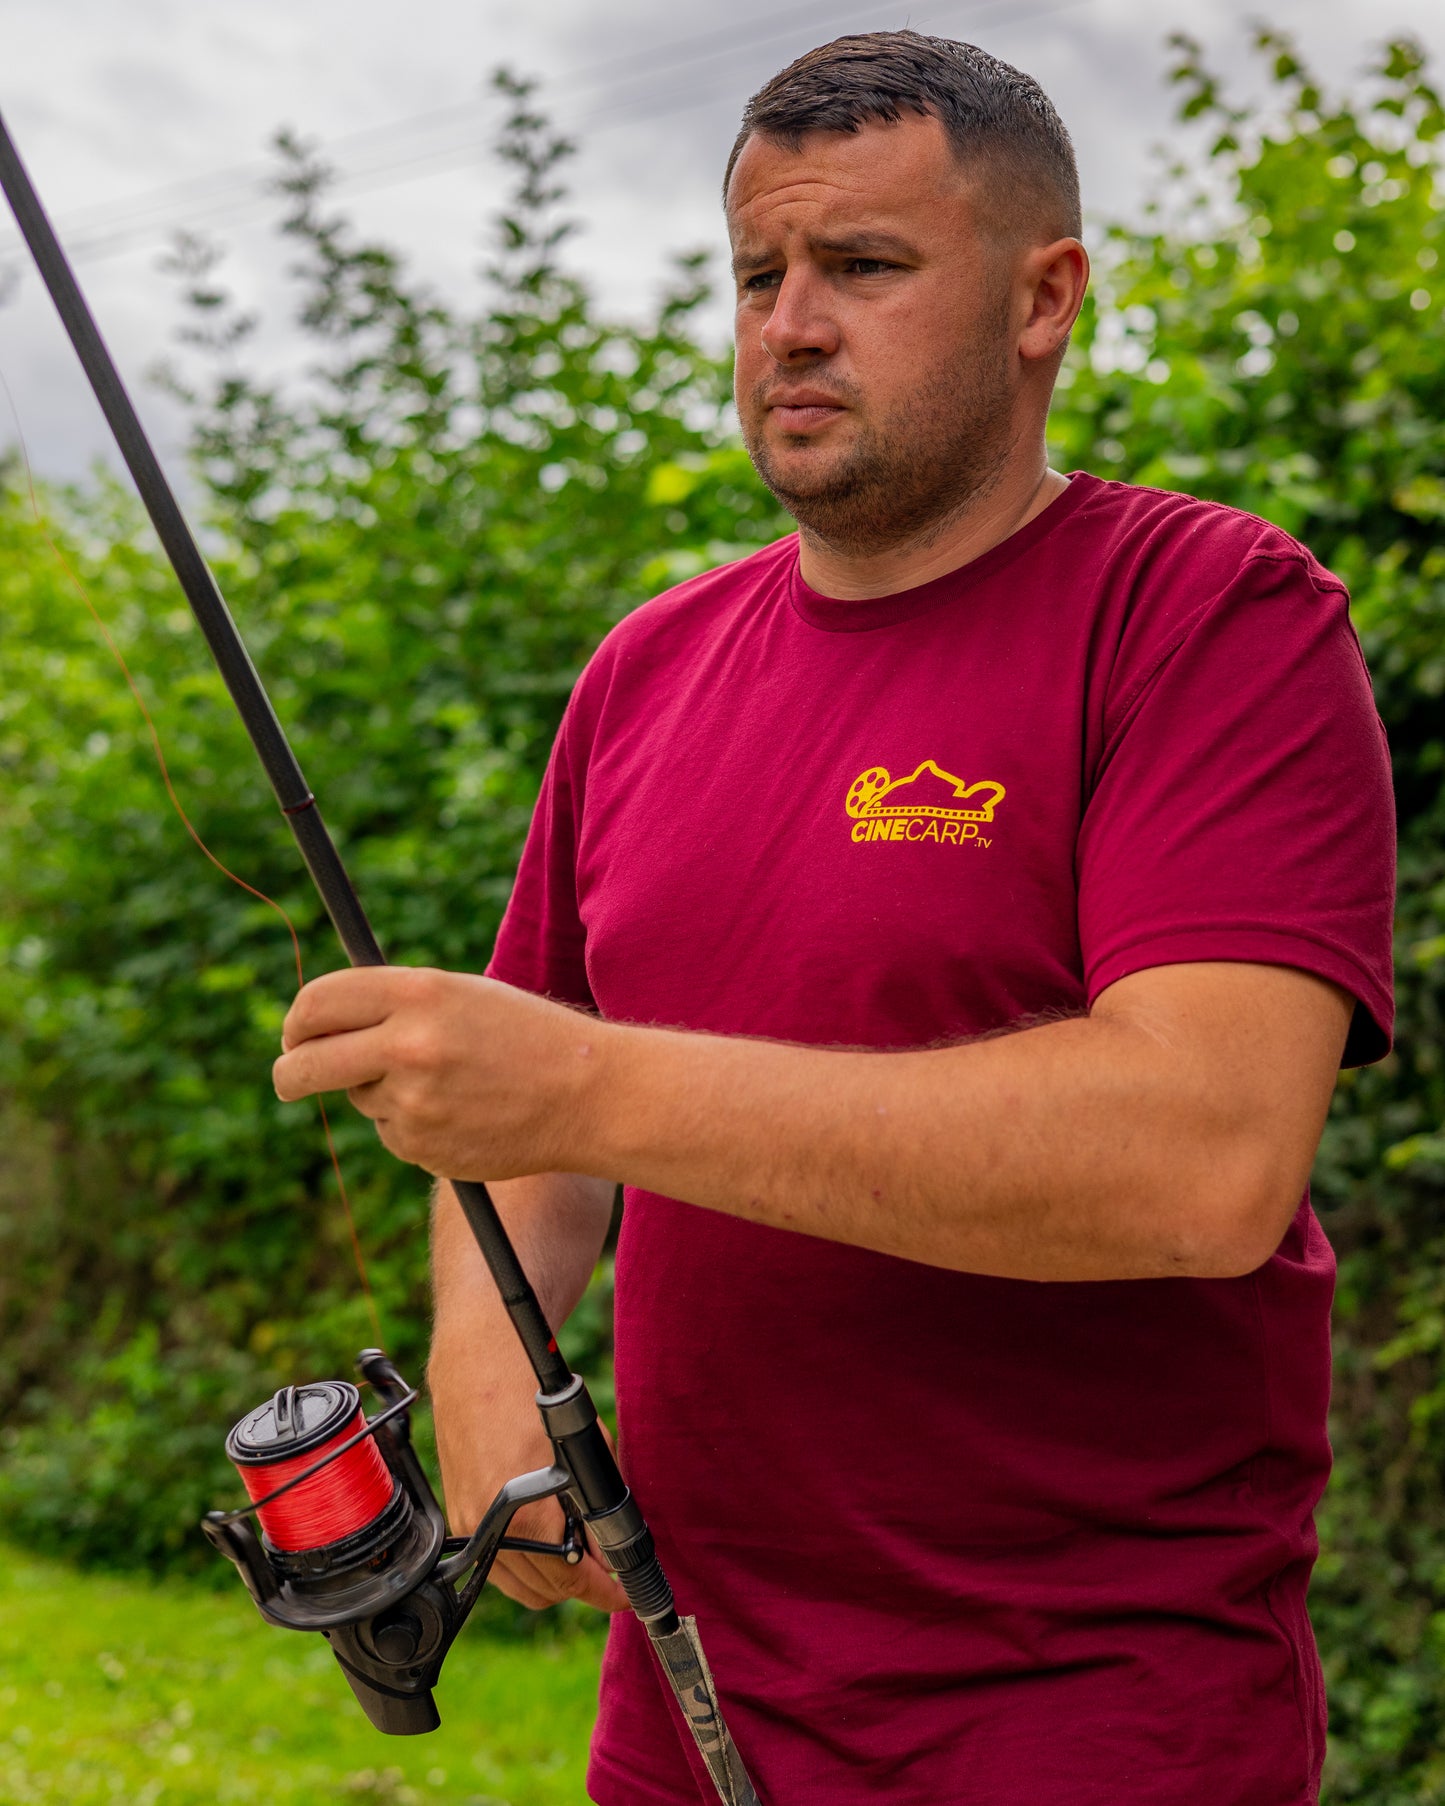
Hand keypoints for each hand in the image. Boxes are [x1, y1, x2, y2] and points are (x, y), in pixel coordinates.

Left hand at [272, 967, 607, 1179]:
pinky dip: (412, 1125)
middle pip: (305, 1065)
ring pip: (358, 1098)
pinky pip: (391, 1133)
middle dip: (291, 1072)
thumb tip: (318, 1024)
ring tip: (448, 1083)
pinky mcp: (421, 1147)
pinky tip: (463, 1112)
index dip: (298, 1021)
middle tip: (293, 1076)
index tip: (297, 1034)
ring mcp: (413, 1102)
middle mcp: (407, 1045)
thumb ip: (392, 1003)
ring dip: (381, 1093)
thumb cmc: (524, 1035)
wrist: (587, 1094)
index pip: (317, 1003)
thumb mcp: (461, 994)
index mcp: (418, 992)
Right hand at [430, 1345, 626, 1614]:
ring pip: (517, 1585)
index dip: (606, 1593)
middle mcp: (489, 1531)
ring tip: (575, 1549)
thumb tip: (609, 1556)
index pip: (572, 1581)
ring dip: (549, 1577)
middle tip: (604, 1565)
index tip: (625, 1595)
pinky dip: (521, 1561)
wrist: (480, 1366)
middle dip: (580, 1584)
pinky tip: (542, 1535)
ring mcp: (468, 1527)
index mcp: (525, 1519)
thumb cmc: (533, 1400)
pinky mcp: (457, 1518)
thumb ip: (600, 1512)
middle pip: (544, 1592)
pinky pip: (494, 1564)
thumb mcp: (587, 1456)